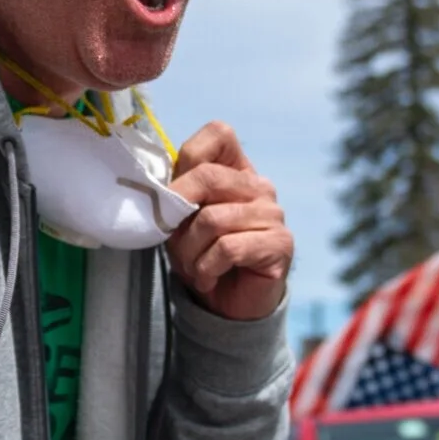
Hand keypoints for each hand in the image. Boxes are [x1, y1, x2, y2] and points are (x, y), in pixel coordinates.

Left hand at [165, 123, 291, 320]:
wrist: (228, 305)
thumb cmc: (203, 256)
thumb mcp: (180, 222)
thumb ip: (175, 196)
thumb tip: (157, 189)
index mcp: (235, 170)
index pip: (218, 134)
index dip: (188, 158)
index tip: (172, 196)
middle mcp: (259, 186)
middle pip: (208, 176)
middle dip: (177, 212)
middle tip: (173, 241)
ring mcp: (273, 214)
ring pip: (213, 219)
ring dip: (190, 252)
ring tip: (194, 267)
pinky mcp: (280, 244)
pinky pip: (228, 248)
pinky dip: (207, 268)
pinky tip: (209, 278)